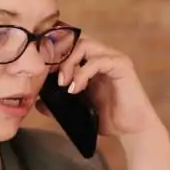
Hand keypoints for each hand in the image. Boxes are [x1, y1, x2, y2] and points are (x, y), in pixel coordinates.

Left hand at [43, 35, 161, 138]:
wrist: (131, 130)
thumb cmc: (106, 118)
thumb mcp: (76, 109)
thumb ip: (58, 103)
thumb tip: (38, 102)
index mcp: (90, 62)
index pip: (69, 44)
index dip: (53, 53)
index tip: (41, 71)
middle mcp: (102, 55)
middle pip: (74, 39)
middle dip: (59, 56)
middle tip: (52, 78)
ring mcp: (113, 58)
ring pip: (85, 45)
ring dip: (69, 63)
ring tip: (63, 84)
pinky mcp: (122, 66)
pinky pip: (98, 61)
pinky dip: (82, 73)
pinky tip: (76, 89)